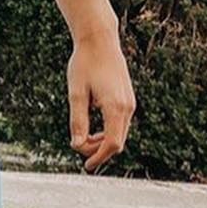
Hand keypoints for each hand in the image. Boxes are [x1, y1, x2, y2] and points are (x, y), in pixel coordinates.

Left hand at [68, 33, 135, 172]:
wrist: (100, 40)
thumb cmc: (84, 64)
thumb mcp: (76, 93)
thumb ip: (78, 120)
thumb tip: (77, 145)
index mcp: (115, 107)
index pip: (111, 144)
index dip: (98, 157)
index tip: (86, 166)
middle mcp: (127, 107)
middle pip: (117, 143)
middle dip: (98, 151)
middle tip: (77, 147)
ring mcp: (130, 103)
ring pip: (119, 134)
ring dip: (102, 142)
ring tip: (82, 141)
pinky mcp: (127, 99)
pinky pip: (120, 125)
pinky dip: (108, 132)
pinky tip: (92, 131)